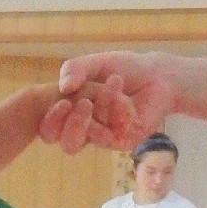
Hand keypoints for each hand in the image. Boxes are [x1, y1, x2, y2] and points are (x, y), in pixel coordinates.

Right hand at [38, 51, 179, 153]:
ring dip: (90, 120)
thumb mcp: (94, 63)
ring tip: (103, 95)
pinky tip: (122, 98)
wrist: (157, 74)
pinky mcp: (121, 142)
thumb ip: (75, 69)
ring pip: (83, 144)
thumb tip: (63, 86)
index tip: (62, 102)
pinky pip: (110, 137)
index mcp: (71, 111)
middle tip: (83, 103)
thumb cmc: (123, 69)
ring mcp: (103, 137)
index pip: (49, 127)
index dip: (50, 120)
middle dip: (70, 125)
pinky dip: (115, 114)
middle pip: (65, 143)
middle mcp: (84, 128)